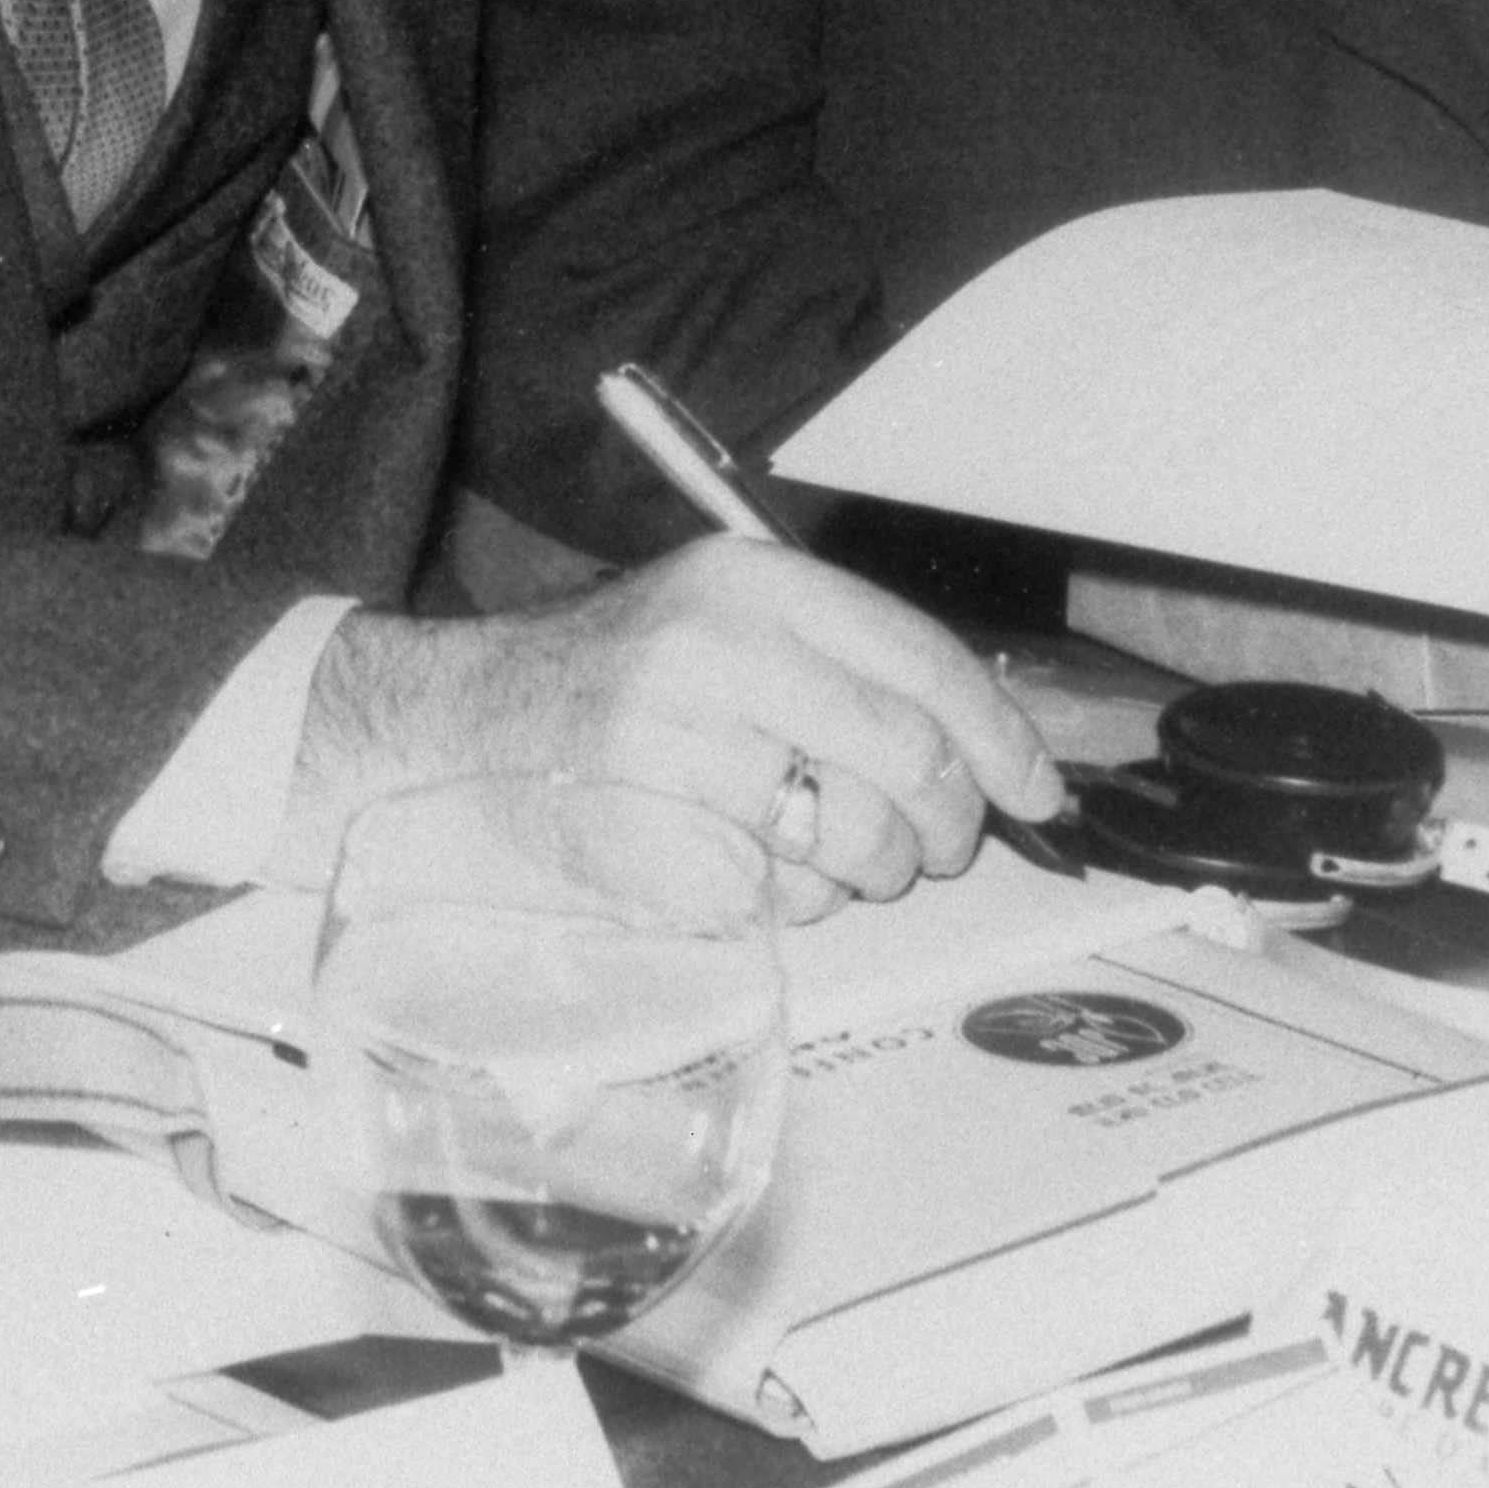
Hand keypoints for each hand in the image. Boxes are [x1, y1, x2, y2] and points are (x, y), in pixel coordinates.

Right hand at [289, 549, 1062, 921]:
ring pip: (858, 844)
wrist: (452, 727)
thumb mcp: (716, 616)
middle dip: (946, 823)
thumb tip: (995, 744)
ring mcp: (676, 755)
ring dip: (869, 871)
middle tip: (932, 843)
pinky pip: (784, 903)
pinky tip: (745, 867)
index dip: (1003, 740)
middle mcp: (714, 655)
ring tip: (824, 852)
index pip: (924, 662)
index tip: (1036, 793)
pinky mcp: (652, 850)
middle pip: (910, 761)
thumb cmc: (608, 681)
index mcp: (747, 583)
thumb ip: (843, 660)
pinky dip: (790, 904)